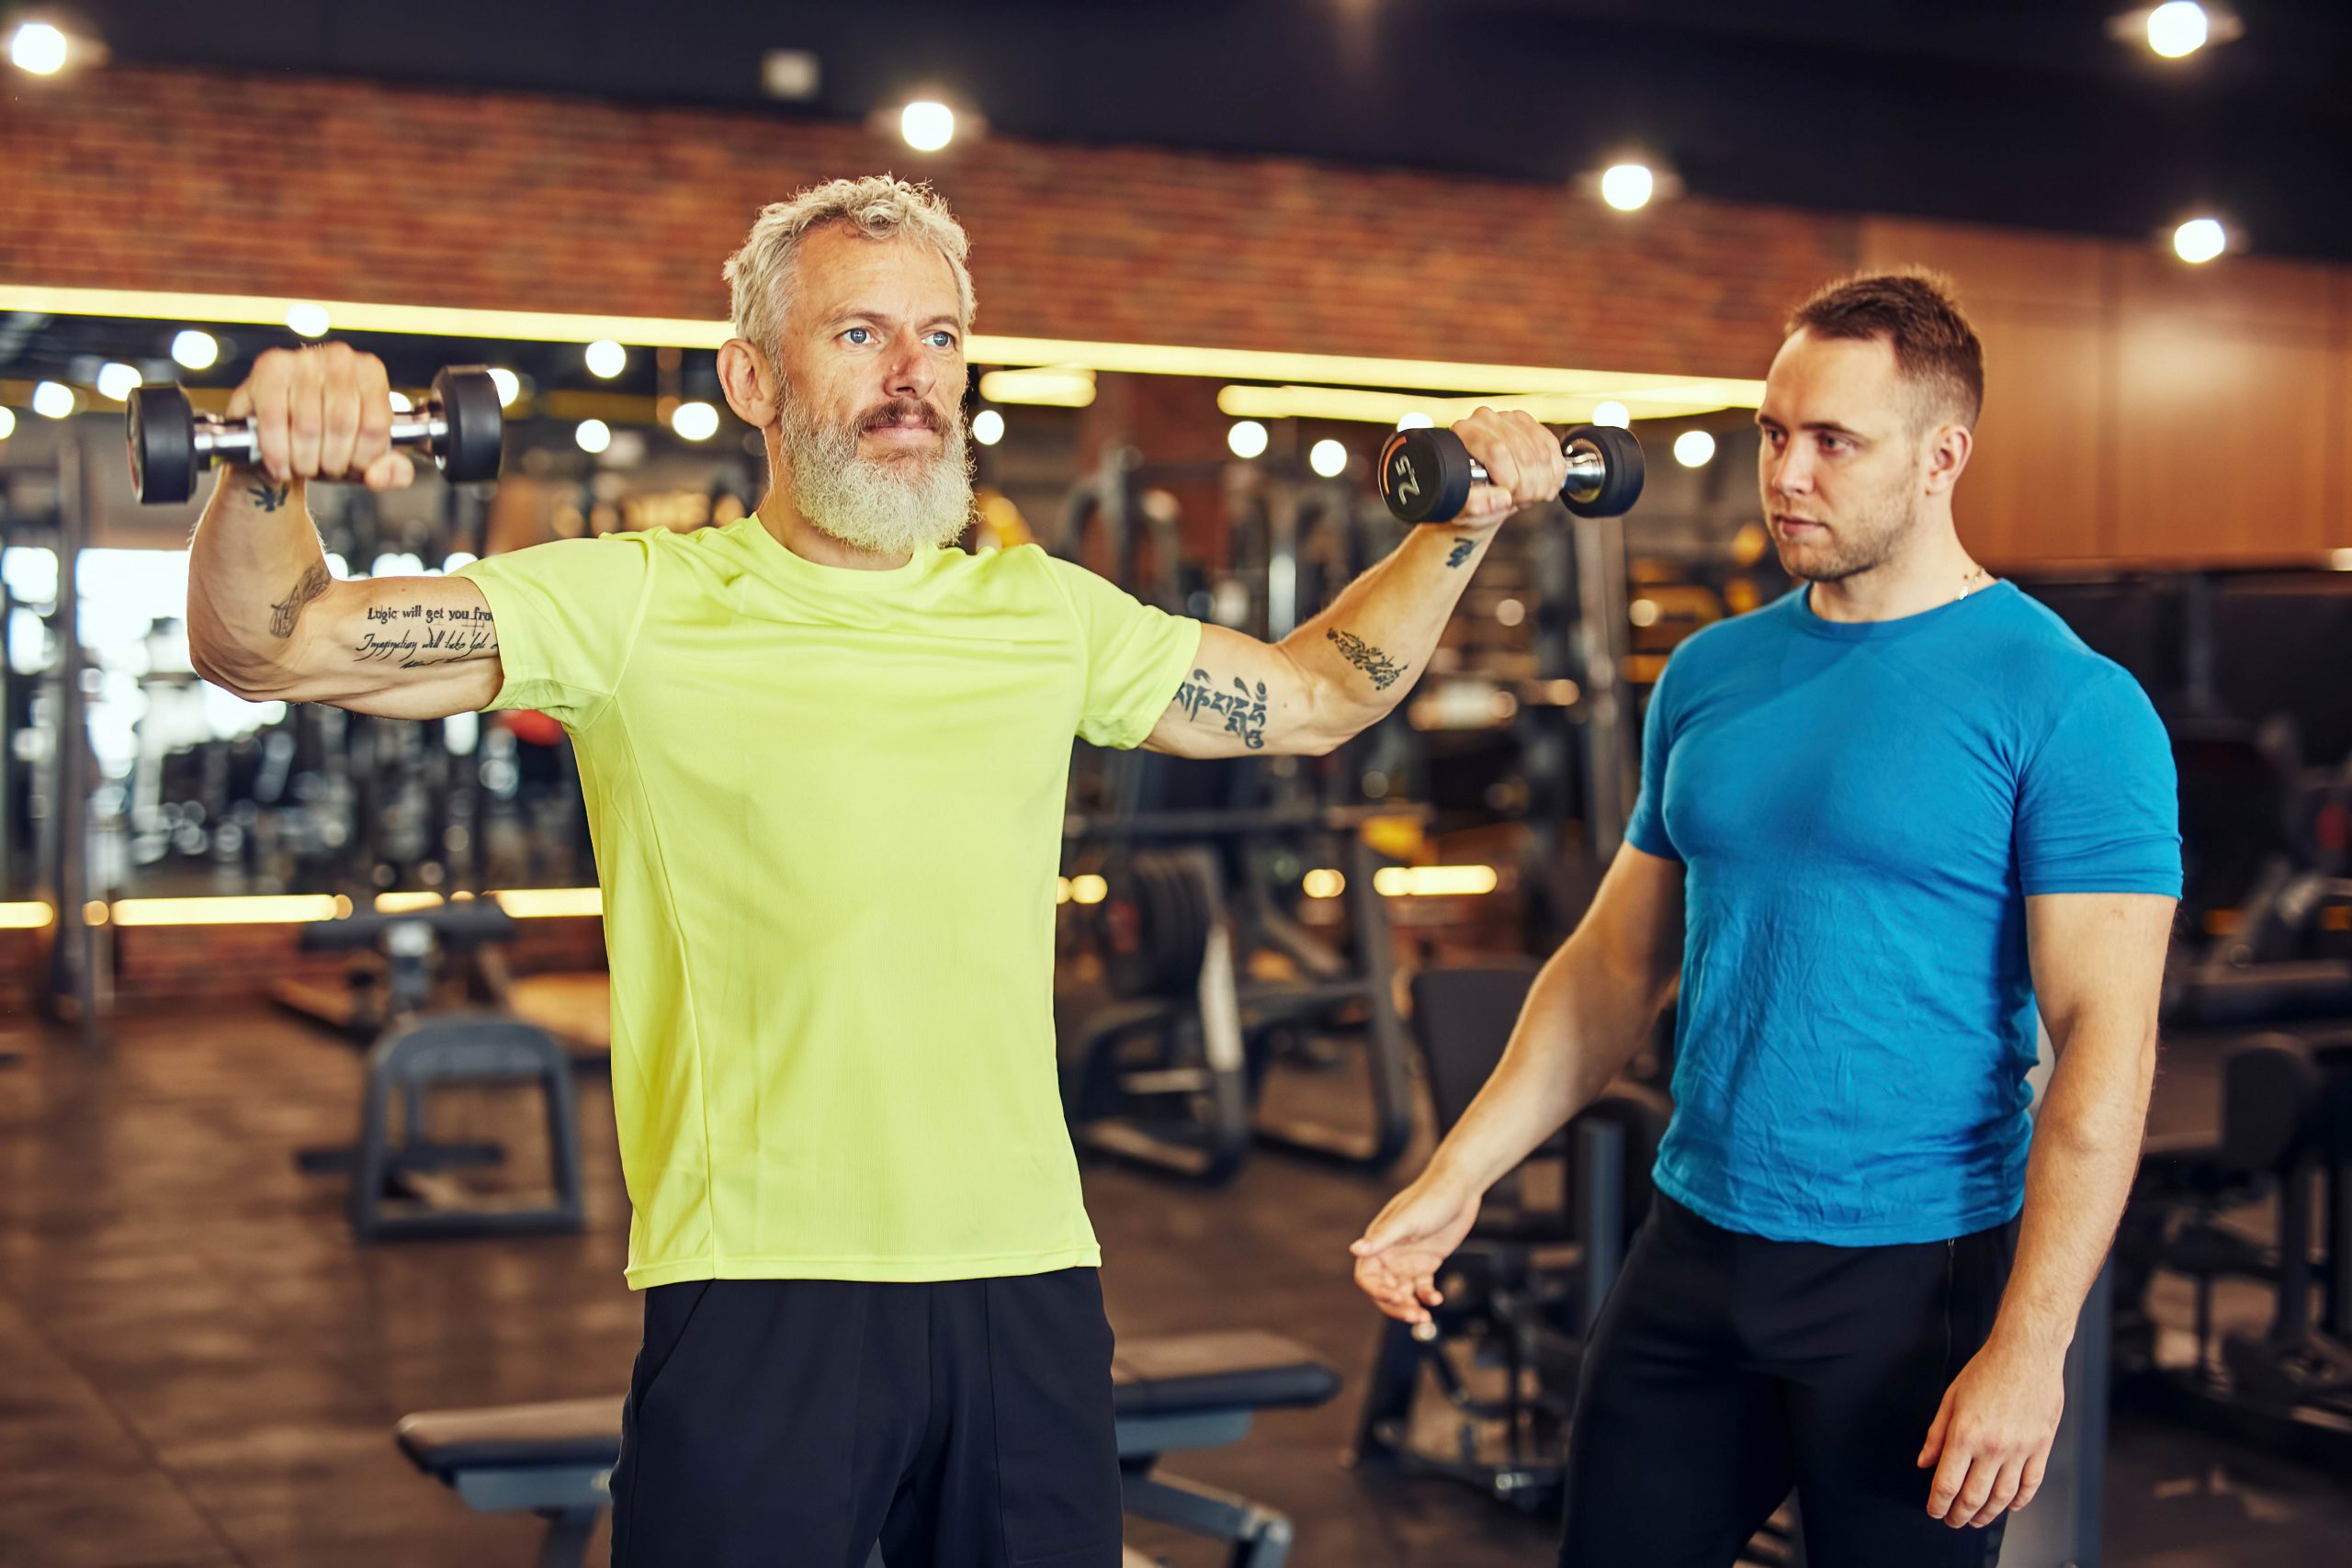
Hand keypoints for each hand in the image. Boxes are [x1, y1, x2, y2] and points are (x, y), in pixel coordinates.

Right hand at [224, 343, 413, 491]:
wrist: (283, 419)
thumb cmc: (329, 434)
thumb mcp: (366, 454)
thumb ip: (391, 470)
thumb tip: (381, 475)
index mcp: (370, 372)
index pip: (375, 425)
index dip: (362, 458)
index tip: (352, 466)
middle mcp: (339, 359)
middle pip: (341, 424)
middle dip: (331, 460)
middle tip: (324, 469)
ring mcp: (303, 360)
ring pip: (308, 426)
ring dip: (304, 460)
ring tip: (303, 466)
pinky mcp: (269, 369)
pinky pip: (274, 421)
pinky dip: (277, 452)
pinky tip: (280, 466)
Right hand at [1350, 1171, 1481, 1324]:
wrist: (1461, 1188)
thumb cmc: (1431, 1198)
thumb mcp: (1407, 1220)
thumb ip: (1382, 1237)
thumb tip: (1354, 1250)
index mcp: (1379, 1243)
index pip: (1367, 1277)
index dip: (1377, 1292)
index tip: (1395, 1298)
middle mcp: (1390, 1254)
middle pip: (1384, 1290)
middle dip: (1396, 1306)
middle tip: (1414, 1315)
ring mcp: (1409, 1260)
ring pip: (1403, 1293)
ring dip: (1411, 1307)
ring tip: (1424, 1317)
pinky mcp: (1427, 1262)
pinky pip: (1422, 1288)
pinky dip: (1427, 1297)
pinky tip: (1437, 1299)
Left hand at [1449, 407, 1567, 524]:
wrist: (1478, 487)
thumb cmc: (1466, 495)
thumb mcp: (1463, 506)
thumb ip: (1476, 505)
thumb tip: (1503, 498)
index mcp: (1465, 432)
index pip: (1497, 451)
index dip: (1510, 480)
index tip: (1509, 497)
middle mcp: (1488, 420)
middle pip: (1523, 454)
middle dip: (1528, 486)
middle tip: (1521, 500)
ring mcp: (1511, 420)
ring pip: (1542, 453)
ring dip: (1543, 482)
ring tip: (1530, 495)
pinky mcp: (1530, 425)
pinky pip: (1552, 448)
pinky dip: (1554, 472)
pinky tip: (1545, 485)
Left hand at [1918, 1331, 2066, 1528]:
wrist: (2026, 1353)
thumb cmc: (1987, 1369)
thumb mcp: (1951, 1398)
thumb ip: (1936, 1434)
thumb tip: (1925, 1462)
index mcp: (1965, 1434)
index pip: (1947, 1484)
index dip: (1938, 1504)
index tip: (1934, 1511)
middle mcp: (1993, 1447)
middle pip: (1974, 1497)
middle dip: (1959, 1516)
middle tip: (1953, 1521)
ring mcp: (2020, 1450)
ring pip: (2003, 1497)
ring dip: (1987, 1514)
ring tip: (1977, 1519)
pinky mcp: (2042, 1447)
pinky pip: (2031, 1485)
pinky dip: (2019, 1501)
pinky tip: (2010, 1506)